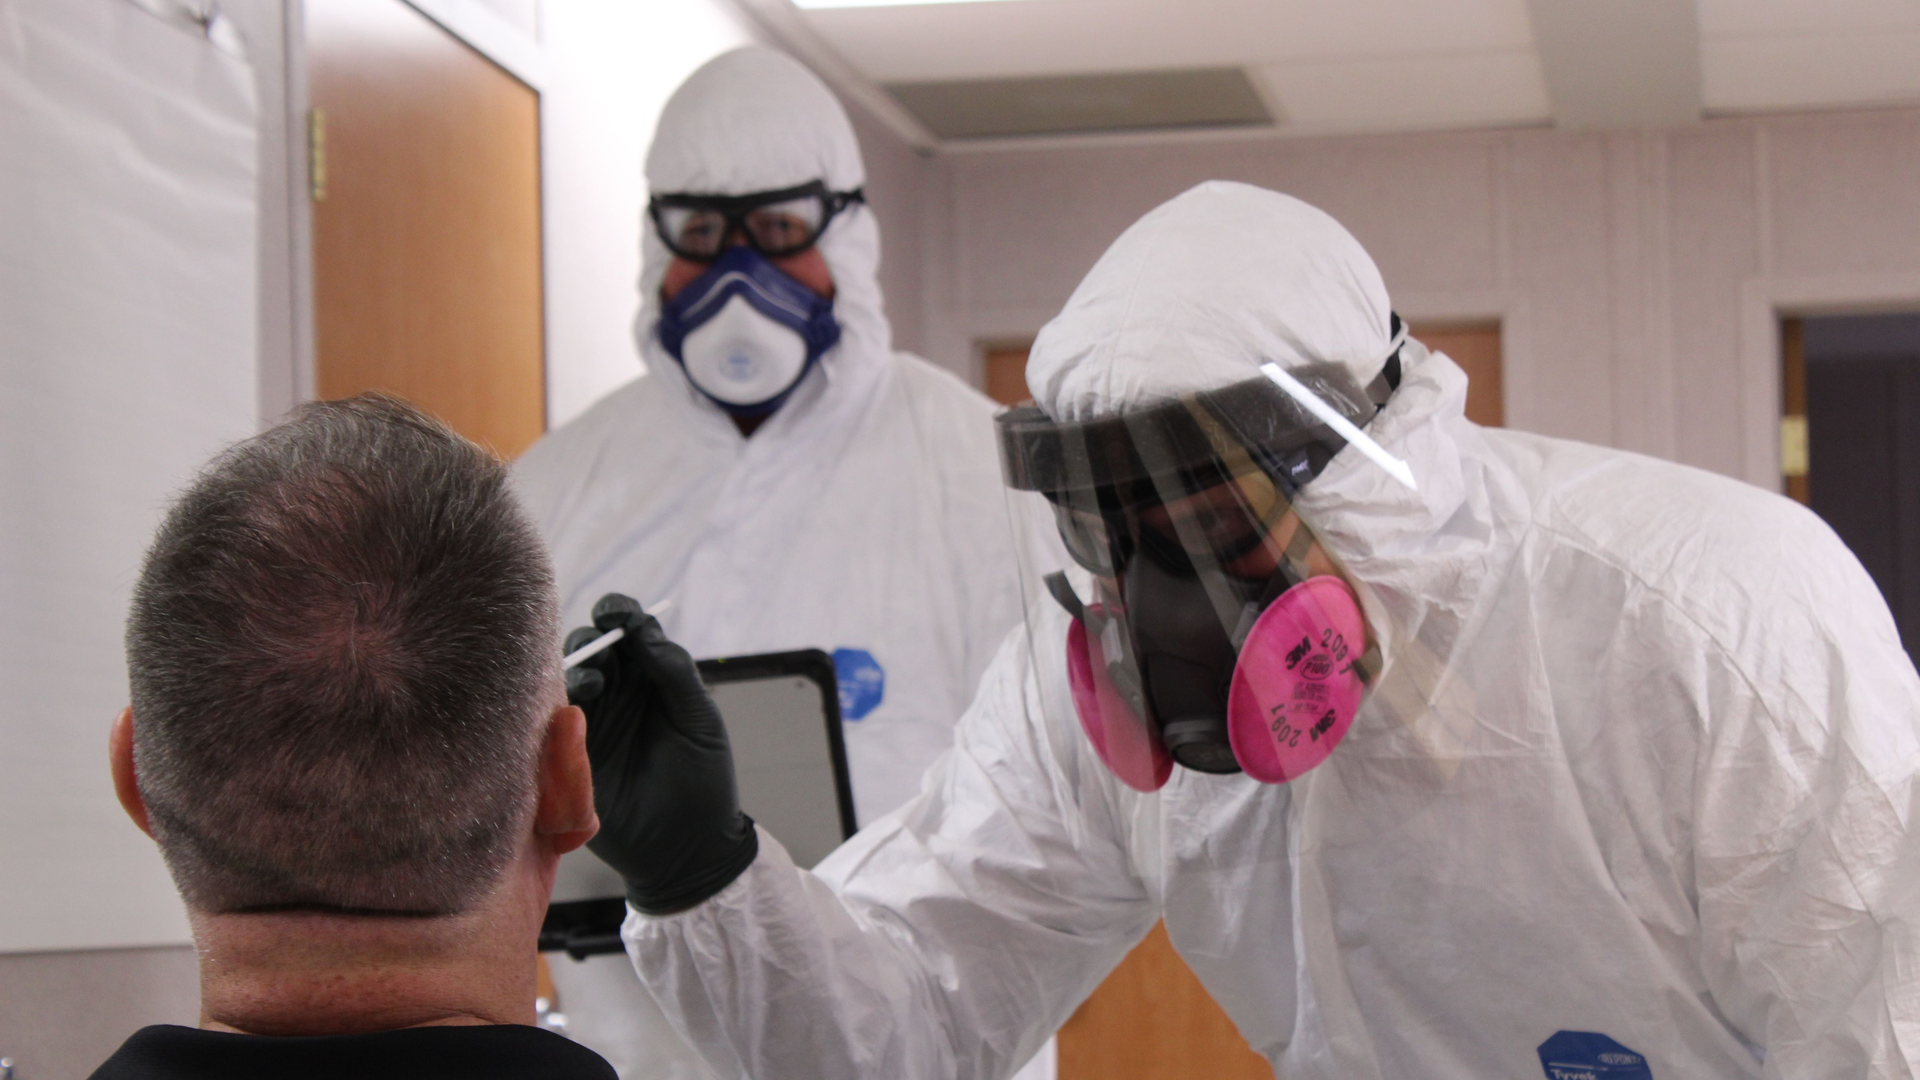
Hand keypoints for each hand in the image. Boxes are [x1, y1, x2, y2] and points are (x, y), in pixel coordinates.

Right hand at [565, 594, 757, 913]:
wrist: (687, 847)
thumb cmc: (703, 781)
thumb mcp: (699, 720)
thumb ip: (675, 673)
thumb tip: (645, 632)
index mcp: (651, 678)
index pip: (628, 633)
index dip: (618, 614)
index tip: (614, 612)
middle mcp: (617, 695)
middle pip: (591, 649)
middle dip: (591, 640)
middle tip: (599, 648)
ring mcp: (590, 724)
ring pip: (567, 680)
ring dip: (575, 672)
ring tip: (593, 686)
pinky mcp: (568, 755)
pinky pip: (550, 723)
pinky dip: (552, 708)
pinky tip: (567, 711)